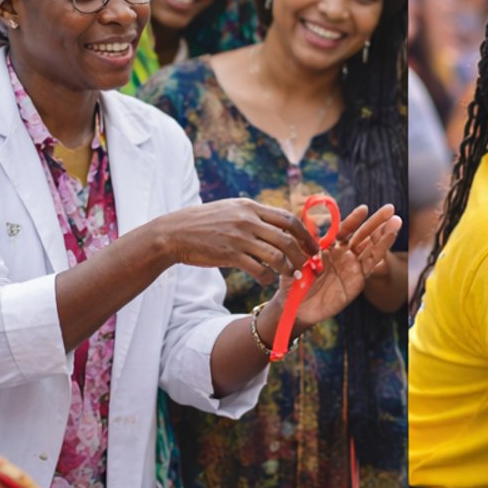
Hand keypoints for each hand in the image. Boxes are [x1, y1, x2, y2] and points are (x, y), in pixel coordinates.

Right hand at [149, 198, 321, 286]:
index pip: (288, 219)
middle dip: (303, 254)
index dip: (306, 235)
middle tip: (309, 265)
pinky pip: (258, 269)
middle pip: (288, 238)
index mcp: (250, 207)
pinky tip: (266, 280)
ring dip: (289, 268)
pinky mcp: (229, 254)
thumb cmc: (205, 223)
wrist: (173, 233)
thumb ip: (255, 216)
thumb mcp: (232, 210)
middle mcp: (247, 220)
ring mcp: (238, 237)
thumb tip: (280, 224)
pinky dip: (267, 277)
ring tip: (292, 275)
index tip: (314, 247)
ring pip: (277, 255)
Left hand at [291, 204, 402, 327]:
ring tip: (396, 222)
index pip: (345, 230)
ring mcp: (353, 267)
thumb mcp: (296, 257)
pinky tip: (389, 239)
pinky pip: (371, 263)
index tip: (364, 209)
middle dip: (377, 222)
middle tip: (391, 209)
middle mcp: (344, 255)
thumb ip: (306, 240)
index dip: (354, 220)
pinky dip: (380, 250)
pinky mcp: (358, 280)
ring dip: (384, 234)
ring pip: (371, 247)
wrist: (296, 307)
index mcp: (330, 248)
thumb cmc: (293, 282)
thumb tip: (309, 219)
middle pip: (363, 235)